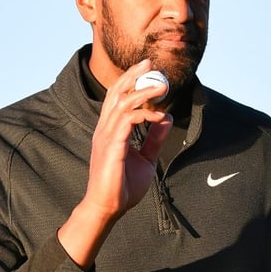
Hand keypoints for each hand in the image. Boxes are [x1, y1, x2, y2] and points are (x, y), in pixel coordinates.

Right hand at [58, 60, 171, 266]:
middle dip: (133, 75)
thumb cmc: (123, 186)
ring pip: (122, 103)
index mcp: (110, 129)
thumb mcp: (146, 158)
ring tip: (161, 87)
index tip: (149, 69)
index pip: (117, 96)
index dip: (131, 79)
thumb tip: (166, 117)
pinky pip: (126, 121)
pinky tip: (158, 115)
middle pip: (116, 92)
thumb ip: (154, 138)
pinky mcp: (111, 147)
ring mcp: (106, 136)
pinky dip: (143, 114)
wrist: (109, 208)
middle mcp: (105, 128)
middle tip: (151, 63)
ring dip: (143, 92)